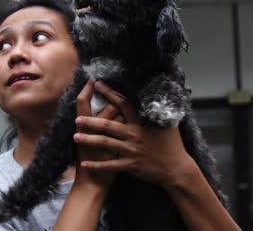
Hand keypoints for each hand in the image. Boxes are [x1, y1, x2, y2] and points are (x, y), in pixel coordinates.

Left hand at [74, 81, 194, 187]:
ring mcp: (130, 151)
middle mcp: (133, 135)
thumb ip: (160, 110)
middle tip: (77, 119)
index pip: (123, 104)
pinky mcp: (130, 165)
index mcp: (140, 123)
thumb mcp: (169, 124)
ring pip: (105, 143)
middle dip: (91, 121)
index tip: (98, 84)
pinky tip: (84, 163)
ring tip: (75, 136)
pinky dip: (96, 165)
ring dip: (88, 140)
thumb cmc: (172, 145)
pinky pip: (110, 165)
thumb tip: (159, 93)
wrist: (176, 169)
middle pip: (108, 125)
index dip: (110, 93)